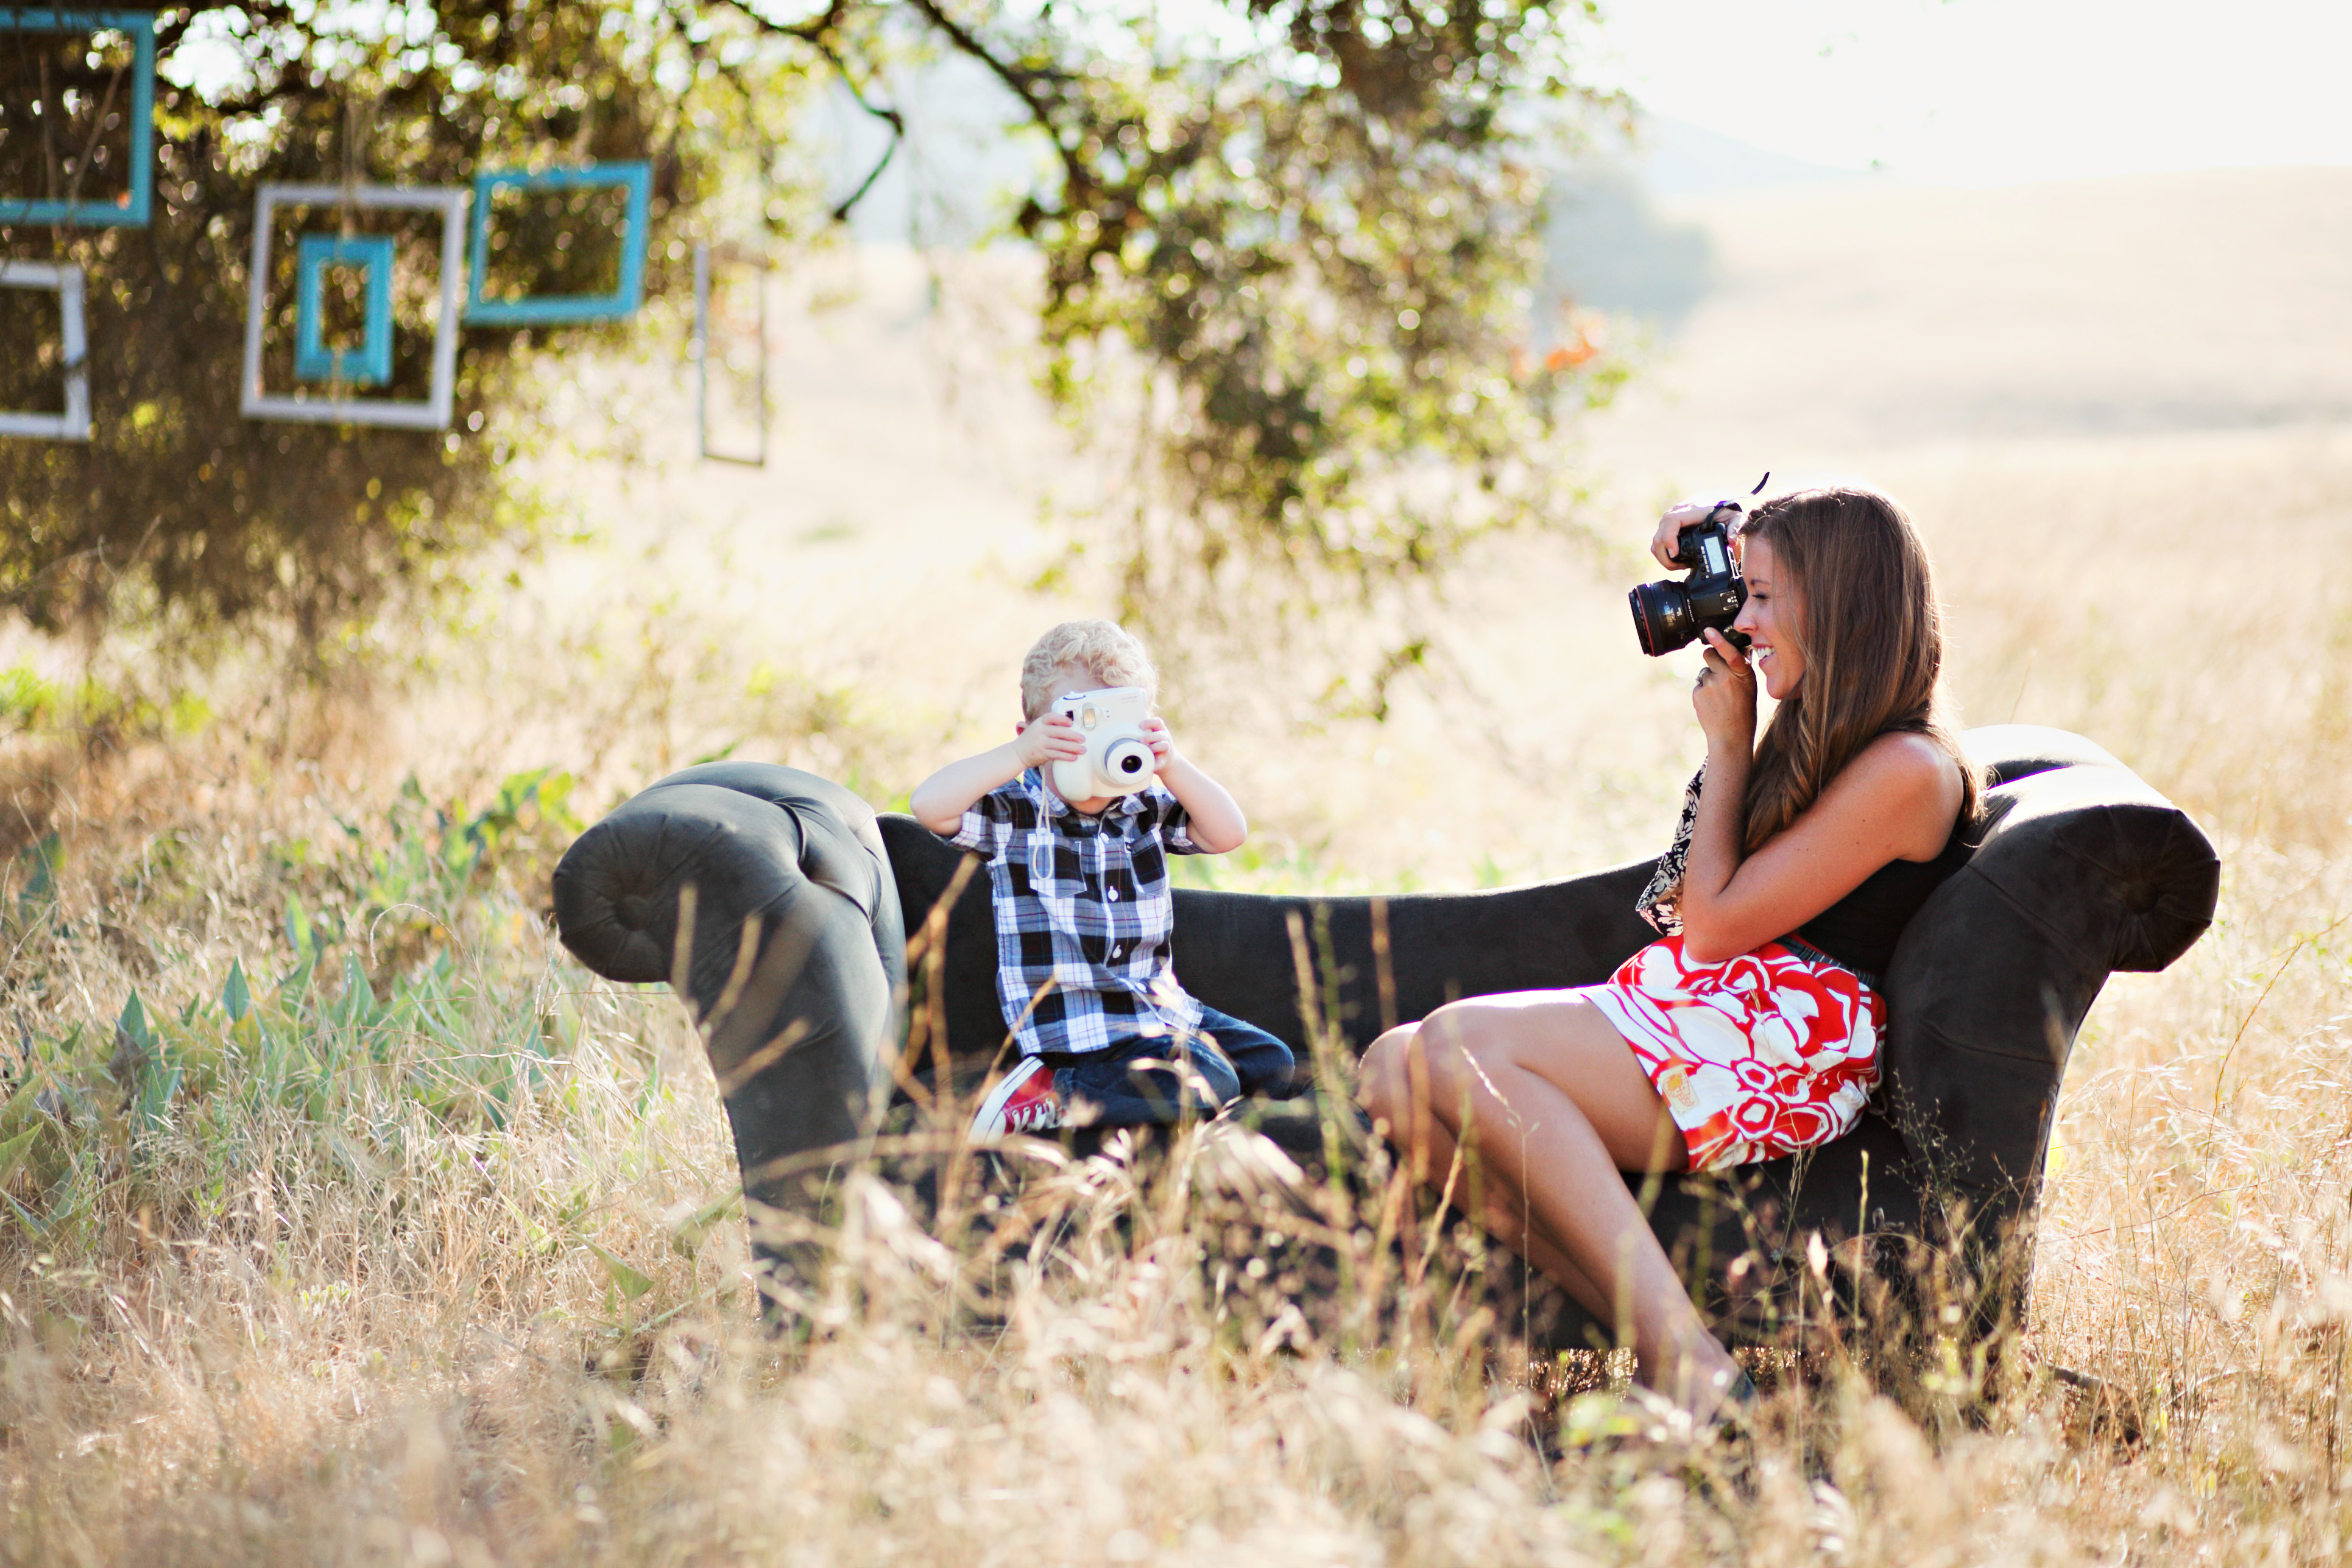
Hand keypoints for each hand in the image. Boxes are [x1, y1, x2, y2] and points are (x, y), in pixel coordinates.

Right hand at [1013, 713, 1085, 770]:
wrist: (1017, 753)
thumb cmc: (1031, 739)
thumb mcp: (1038, 728)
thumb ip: (1051, 726)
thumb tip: (1071, 727)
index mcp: (1039, 722)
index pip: (1051, 717)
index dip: (1062, 719)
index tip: (1071, 723)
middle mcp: (1040, 731)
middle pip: (1059, 732)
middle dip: (1073, 736)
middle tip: (1083, 739)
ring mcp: (1040, 743)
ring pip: (1060, 745)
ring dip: (1073, 748)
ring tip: (1082, 749)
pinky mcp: (1042, 754)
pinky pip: (1057, 755)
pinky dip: (1066, 756)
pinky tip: (1074, 757)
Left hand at [1140, 716, 1176, 767]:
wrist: (1168, 760)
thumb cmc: (1154, 744)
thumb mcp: (1151, 735)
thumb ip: (1142, 732)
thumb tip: (1123, 728)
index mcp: (1160, 730)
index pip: (1158, 722)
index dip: (1149, 723)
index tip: (1140, 727)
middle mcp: (1165, 738)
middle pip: (1160, 735)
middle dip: (1150, 737)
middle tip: (1140, 740)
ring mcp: (1166, 749)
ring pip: (1164, 745)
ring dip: (1154, 747)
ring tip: (1146, 751)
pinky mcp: (1164, 760)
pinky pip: (1160, 762)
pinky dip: (1155, 764)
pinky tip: (1149, 766)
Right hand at [1650, 495, 1735, 570]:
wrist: (1719, 501)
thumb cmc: (1726, 510)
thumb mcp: (1735, 518)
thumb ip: (1735, 528)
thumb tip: (1731, 541)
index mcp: (1691, 510)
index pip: (1671, 522)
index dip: (1669, 539)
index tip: (1675, 554)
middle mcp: (1678, 513)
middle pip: (1660, 535)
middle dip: (1665, 556)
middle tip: (1678, 566)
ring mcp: (1672, 519)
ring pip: (1657, 539)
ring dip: (1663, 556)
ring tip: (1678, 565)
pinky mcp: (1670, 525)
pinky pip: (1660, 539)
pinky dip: (1664, 552)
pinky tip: (1676, 559)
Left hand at [1690, 628, 1756, 748]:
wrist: (1731, 736)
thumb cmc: (1744, 711)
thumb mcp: (1749, 687)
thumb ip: (1740, 669)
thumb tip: (1735, 650)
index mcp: (1743, 674)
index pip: (1730, 652)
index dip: (1719, 640)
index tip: (1709, 630)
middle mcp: (1726, 677)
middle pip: (1709, 654)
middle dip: (1712, 659)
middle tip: (1719, 673)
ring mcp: (1710, 685)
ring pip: (1704, 671)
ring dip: (1709, 678)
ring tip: (1719, 696)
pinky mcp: (1698, 693)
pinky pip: (1699, 684)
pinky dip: (1703, 691)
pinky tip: (1712, 703)